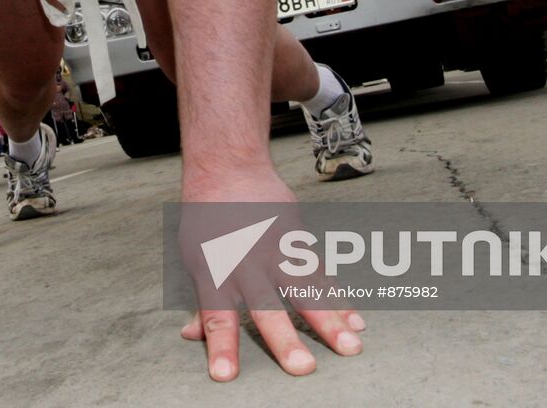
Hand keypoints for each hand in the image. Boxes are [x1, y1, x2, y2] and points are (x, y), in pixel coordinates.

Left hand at [178, 166, 364, 381]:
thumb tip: (191, 337)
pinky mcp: (296, 237)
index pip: (215, 316)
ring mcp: (273, 250)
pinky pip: (320, 272)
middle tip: (303, 368)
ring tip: (351, 347)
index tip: (225, 377)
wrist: (228, 169)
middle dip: (285, 339)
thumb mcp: (193, 257)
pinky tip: (356, 320)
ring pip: (304, 289)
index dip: (220, 347)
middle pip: (266, 307)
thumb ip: (199, 301)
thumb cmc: (206, 219)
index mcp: (214, 272)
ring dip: (329, 319)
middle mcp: (245, 263)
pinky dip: (338, 297)